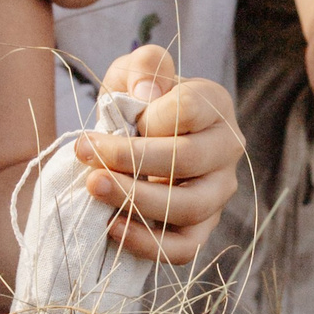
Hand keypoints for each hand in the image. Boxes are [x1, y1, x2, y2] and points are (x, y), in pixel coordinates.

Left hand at [79, 45, 243, 260]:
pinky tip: (112, 228)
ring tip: (94, 187)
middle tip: (86, 155)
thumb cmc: (140, 102)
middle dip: (130, 159)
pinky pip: (185, 248)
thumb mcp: (136, 71)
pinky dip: (148, 243)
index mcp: (215, 105)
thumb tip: (148, 92)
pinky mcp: (203, 227)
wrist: (139, 139)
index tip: (109, 117)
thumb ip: (144, 66)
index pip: (189, 110)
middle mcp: (227, 149)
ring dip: (135, 201)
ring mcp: (219, 192)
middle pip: (189, 160)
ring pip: (189, 207)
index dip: (147, 117)